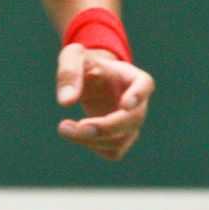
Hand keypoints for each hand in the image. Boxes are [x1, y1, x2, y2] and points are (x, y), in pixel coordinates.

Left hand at [55, 43, 152, 159]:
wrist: (91, 77)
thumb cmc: (85, 64)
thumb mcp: (73, 57)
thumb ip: (69, 73)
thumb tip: (65, 102)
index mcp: (132, 77)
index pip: (144, 85)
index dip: (138, 95)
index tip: (125, 105)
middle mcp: (138, 103)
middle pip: (132, 120)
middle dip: (105, 127)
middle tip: (79, 126)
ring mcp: (131, 124)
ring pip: (120, 140)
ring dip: (91, 139)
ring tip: (64, 127)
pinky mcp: (121, 138)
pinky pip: (112, 152)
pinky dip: (92, 147)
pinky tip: (75, 134)